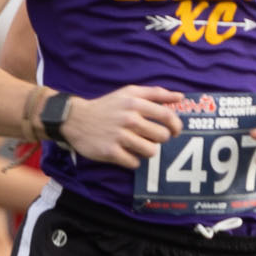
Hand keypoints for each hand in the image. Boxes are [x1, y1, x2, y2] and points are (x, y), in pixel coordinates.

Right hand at [62, 86, 188, 168]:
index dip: (176, 126)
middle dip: (159, 139)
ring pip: (151, 151)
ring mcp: (119, 136)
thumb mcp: (129, 93)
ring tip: (137, 145)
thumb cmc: (107, 106)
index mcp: (135, 103)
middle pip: (162, 136)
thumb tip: (180, 97)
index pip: (167, 116)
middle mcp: (129, 119)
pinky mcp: (110, 152)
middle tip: (151, 138)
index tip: (175, 131)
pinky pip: (134, 163)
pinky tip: (126, 153)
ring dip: (147, 151)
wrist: (75, 119)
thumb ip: (155, 93)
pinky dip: (133, 161)